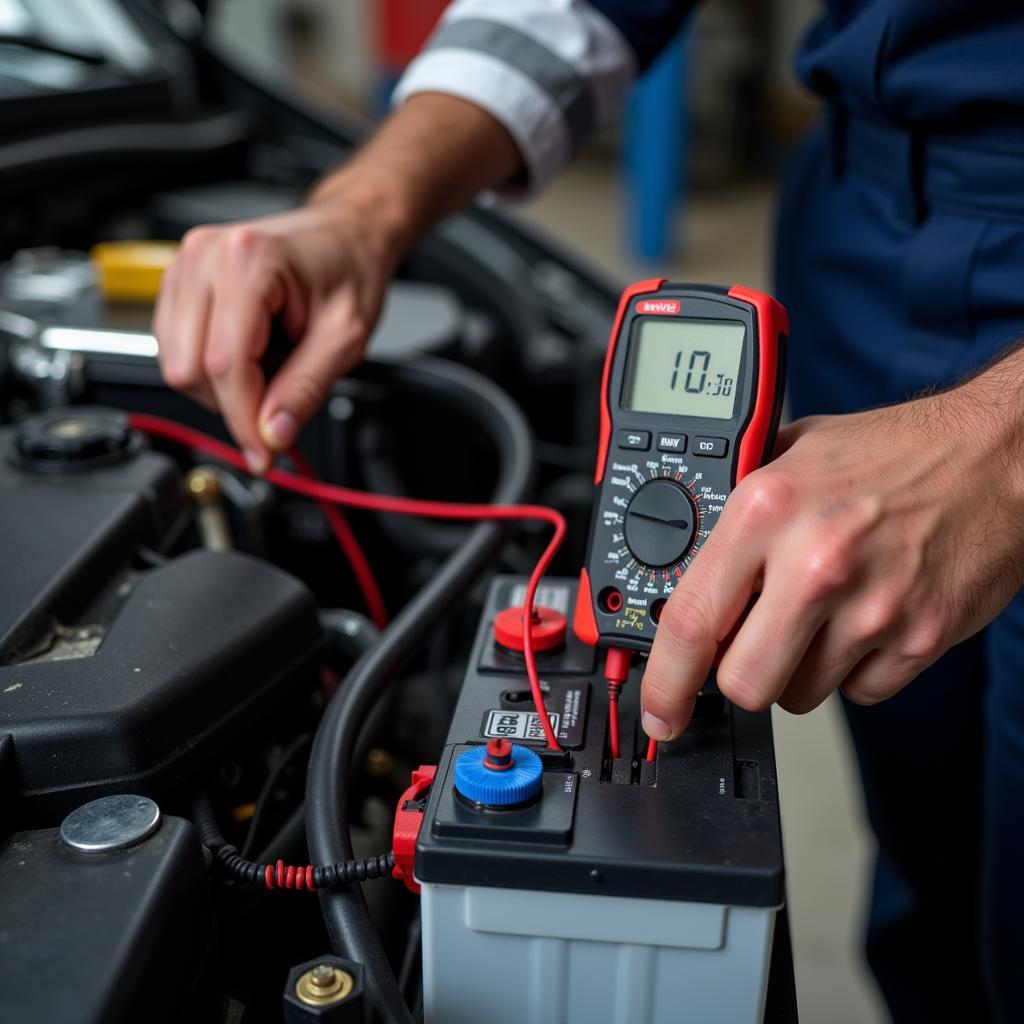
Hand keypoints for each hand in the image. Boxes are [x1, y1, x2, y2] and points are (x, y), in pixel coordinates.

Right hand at [154, 197, 398, 472]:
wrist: (345, 234)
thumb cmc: (348, 269)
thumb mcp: (345, 337)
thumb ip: (306, 389)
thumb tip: (272, 435)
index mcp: (247, 261)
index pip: (225, 364)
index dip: (244, 420)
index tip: (264, 453)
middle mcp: (203, 257)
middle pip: (189, 369)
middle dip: (232, 404)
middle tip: (277, 405)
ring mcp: (184, 268)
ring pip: (176, 364)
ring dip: (220, 387)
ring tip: (270, 365)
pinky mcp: (179, 284)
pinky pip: (175, 348)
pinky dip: (210, 369)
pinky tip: (249, 355)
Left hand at [640, 384, 1023, 739]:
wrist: (995, 456)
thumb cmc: (894, 452)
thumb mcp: (789, 454)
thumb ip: (733, 511)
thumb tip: (686, 567)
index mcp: (767, 510)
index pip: (689, 619)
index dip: (663, 681)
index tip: (657, 709)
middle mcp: (815, 562)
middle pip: (743, 682)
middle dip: (737, 676)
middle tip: (750, 646)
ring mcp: (873, 607)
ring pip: (799, 695)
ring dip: (797, 669)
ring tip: (823, 611)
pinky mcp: (920, 638)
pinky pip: (860, 692)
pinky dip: (854, 670)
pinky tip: (865, 618)